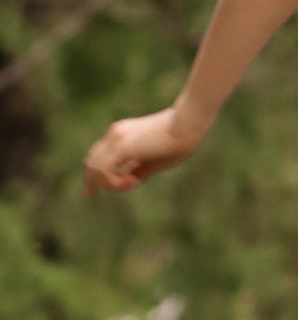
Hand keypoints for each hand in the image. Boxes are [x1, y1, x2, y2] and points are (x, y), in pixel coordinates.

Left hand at [84, 104, 199, 195]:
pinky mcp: (121, 146)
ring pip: (95, 168)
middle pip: (91, 161)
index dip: (94, 173)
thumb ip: (140, 169)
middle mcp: (114, 133)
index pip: (98, 155)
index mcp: (121, 133)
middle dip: (91, 180)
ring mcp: (116, 138)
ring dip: (110, 183)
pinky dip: (115, 182)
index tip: (93, 187)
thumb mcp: (155, 160)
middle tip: (89, 193)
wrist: (187, 126)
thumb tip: (130, 180)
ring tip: (133, 183)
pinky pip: (104, 171)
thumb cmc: (179, 142)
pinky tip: (134, 181)